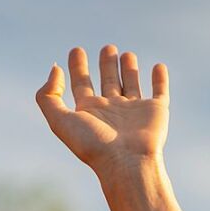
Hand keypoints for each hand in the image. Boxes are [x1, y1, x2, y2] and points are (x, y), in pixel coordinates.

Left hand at [36, 46, 168, 177]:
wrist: (125, 162)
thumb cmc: (93, 144)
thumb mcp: (60, 121)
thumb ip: (49, 97)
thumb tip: (55, 69)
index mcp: (89, 112)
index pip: (81, 85)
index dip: (78, 67)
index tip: (76, 50)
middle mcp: (110, 110)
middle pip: (107, 81)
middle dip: (106, 64)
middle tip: (107, 48)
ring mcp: (133, 110)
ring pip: (131, 84)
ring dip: (129, 69)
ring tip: (126, 54)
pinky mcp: (155, 110)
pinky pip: (159, 91)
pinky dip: (159, 79)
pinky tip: (158, 67)